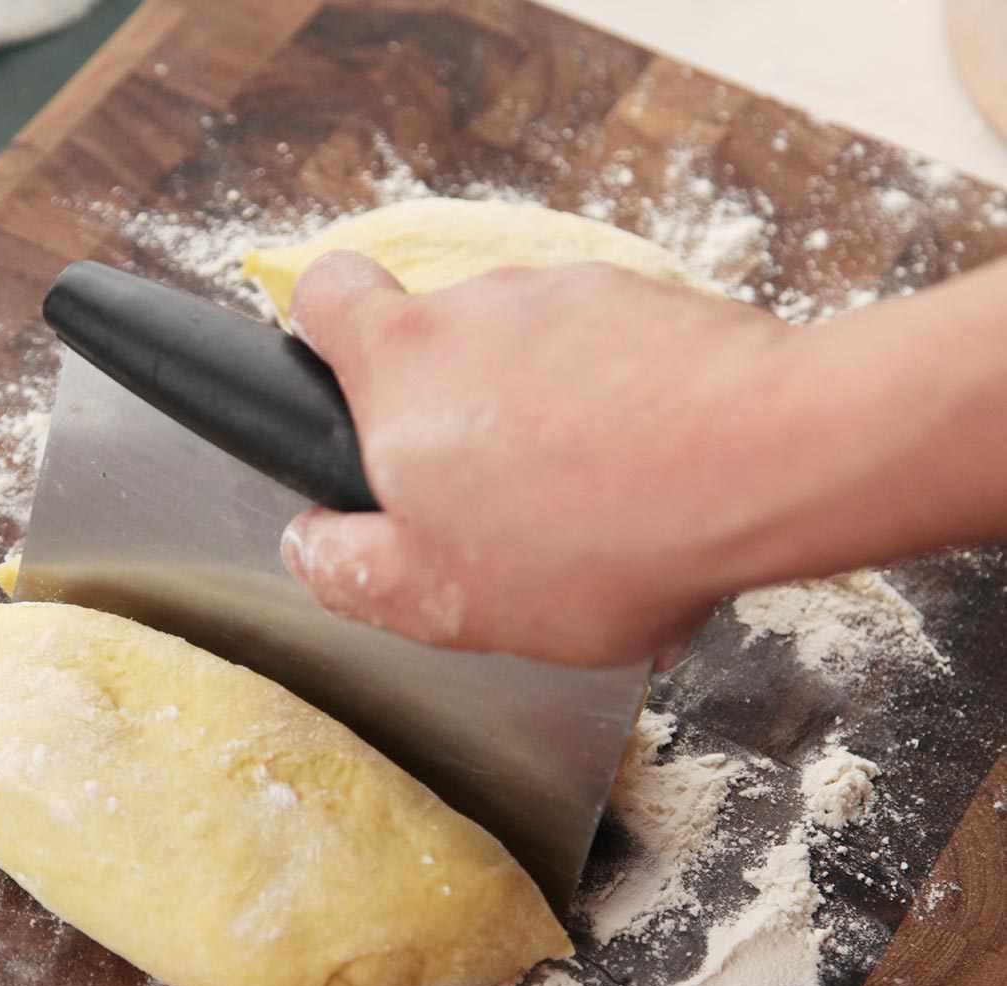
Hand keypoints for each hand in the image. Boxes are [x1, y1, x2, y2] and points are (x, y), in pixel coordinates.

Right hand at [279, 250, 795, 665]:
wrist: (769, 462)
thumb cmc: (594, 537)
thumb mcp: (436, 598)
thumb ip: (347, 568)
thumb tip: (310, 540)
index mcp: (401, 360)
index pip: (324, 293)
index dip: (324, 335)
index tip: (354, 394)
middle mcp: (477, 304)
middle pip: (437, 344)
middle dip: (453, 418)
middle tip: (495, 505)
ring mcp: (573, 292)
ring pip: (528, 358)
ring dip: (540, 417)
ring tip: (595, 505)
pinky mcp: (655, 298)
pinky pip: (609, 356)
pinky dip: (616, 405)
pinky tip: (655, 475)